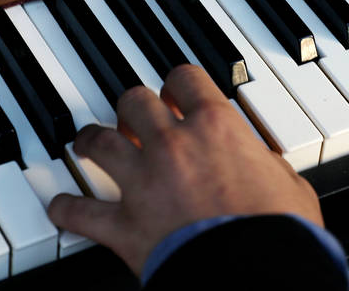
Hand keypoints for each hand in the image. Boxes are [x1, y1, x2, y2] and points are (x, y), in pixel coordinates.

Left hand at [46, 64, 322, 276]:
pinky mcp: (124, 227)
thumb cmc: (279, 233)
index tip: (176, 89)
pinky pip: (80, 213)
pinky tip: (59, 207)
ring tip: (86, 143)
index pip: (185, 79)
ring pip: (99, 144)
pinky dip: (66, 209)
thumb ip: (267, 165)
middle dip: (132, 107)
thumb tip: (266, 167)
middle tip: (133, 116)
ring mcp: (143, 184)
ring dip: (89, 141)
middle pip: (134, 102)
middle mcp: (173, 145)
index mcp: (216, 127)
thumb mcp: (289, 183)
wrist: (256, 276)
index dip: (178, 82)